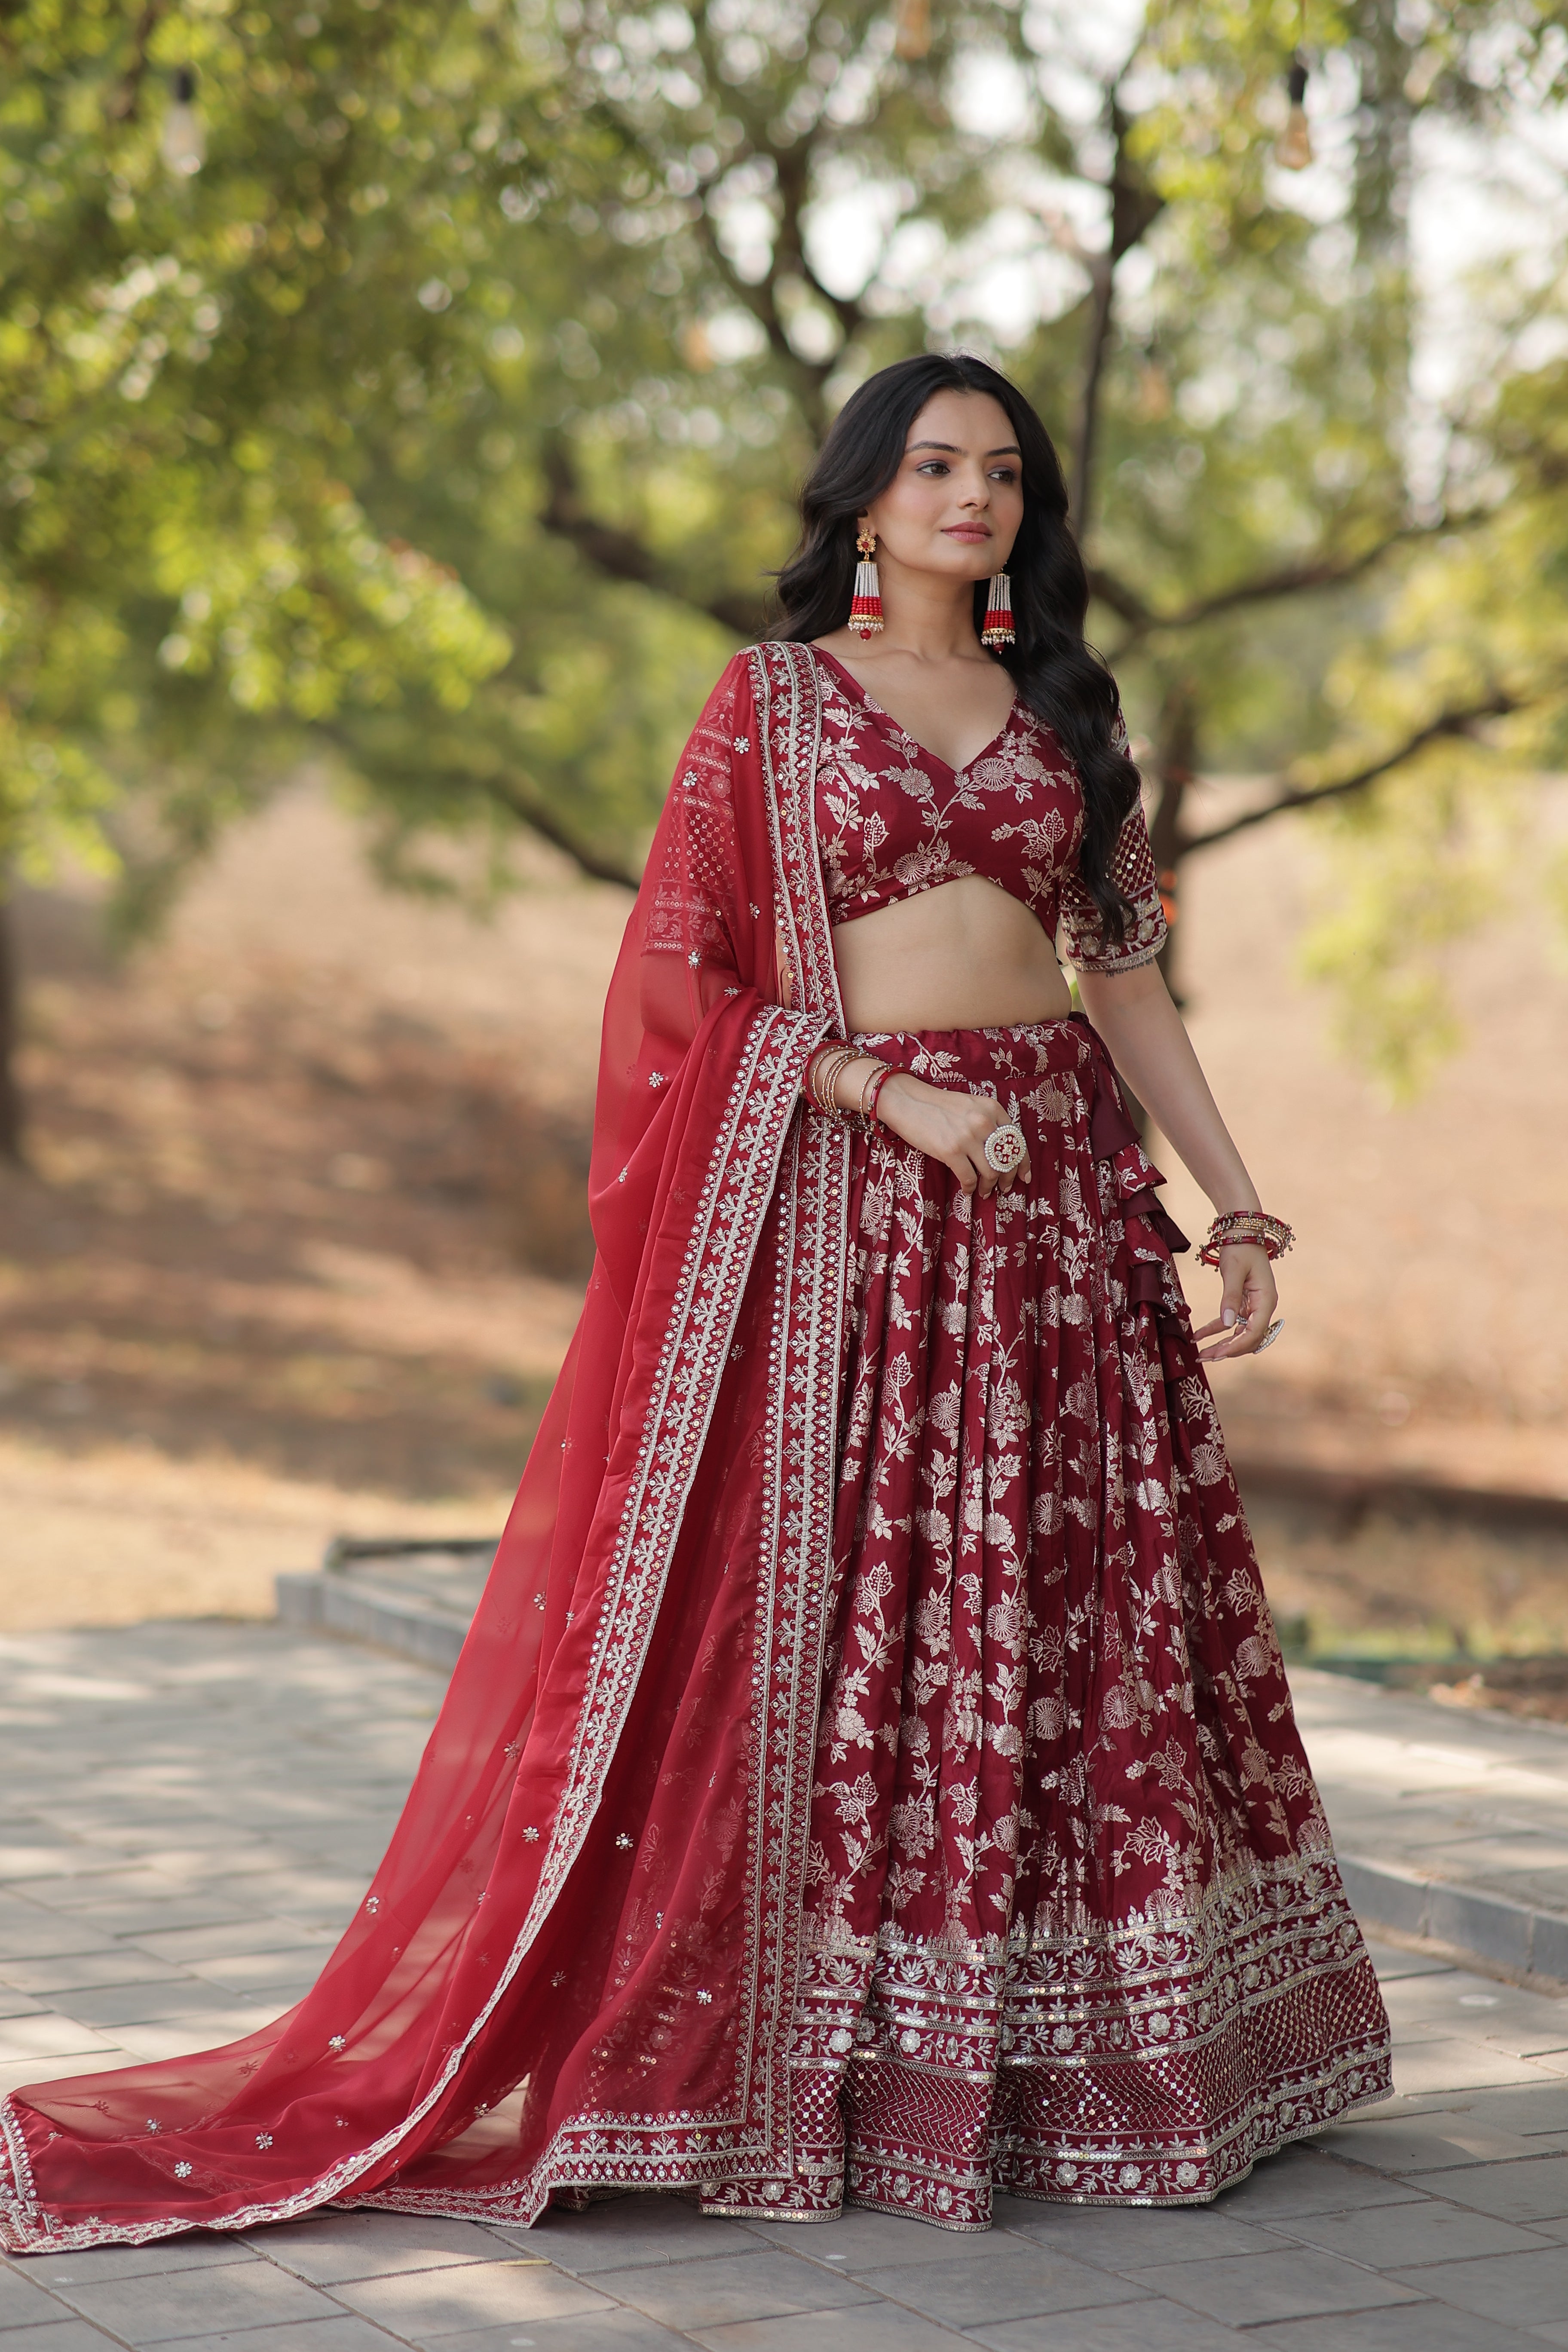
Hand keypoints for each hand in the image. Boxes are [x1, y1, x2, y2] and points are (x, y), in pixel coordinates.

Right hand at [874, 1071, 1031, 1197]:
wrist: (907, 1101)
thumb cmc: (938, 1106)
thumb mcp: (971, 1106)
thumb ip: (988, 1123)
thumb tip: (1001, 1153)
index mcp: (992, 1109)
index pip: (1017, 1140)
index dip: (1023, 1162)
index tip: (1023, 1176)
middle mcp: (984, 1122)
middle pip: (1007, 1159)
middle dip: (1007, 1178)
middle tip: (1003, 1188)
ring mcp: (968, 1137)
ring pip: (991, 1172)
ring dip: (988, 1186)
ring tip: (983, 1191)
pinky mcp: (950, 1151)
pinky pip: (969, 1178)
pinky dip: (970, 1188)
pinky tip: (967, 1190)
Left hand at [1194, 1241, 1277, 1362]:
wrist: (1242, 1231)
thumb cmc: (1240, 1248)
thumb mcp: (1233, 1272)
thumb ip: (1230, 1298)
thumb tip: (1227, 1324)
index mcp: (1266, 1301)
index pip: (1254, 1332)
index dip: (1236, 1346)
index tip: (1217, 1354)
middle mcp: (1264, 1307)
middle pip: (1248, 1337)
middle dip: (1228, 1350)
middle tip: (1205, 1358)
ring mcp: (1255, 1306)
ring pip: (1240, 1333)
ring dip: (1222, 1343)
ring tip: (1201, 1353)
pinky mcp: (1245, 1303)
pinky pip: (1231, 1322)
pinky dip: (1216, 1329)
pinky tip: (1198, 1335)